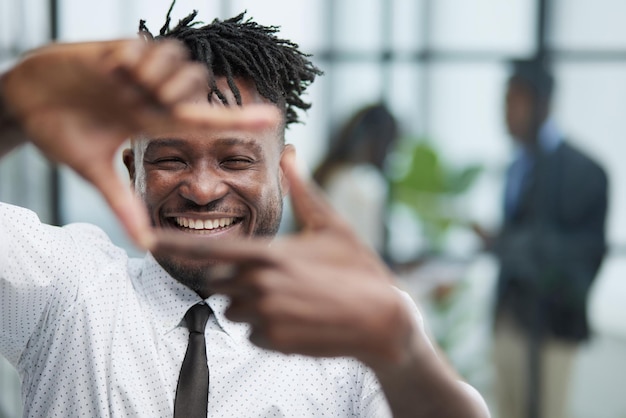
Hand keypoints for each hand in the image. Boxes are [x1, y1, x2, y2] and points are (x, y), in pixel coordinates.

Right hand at [0, 39, 274, 246]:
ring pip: (181, 62)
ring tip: (128, 87)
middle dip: (184, 94)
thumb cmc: (59, 132)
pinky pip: (150, 46)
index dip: (239, 119)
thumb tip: (145, 245)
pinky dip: (141, 60)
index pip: (205, 120)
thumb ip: (122, 202)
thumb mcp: (92, 170)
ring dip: (162, 77)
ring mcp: (139, 72)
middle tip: (151, 104)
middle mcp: (153, 96)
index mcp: (152, 122)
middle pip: (198, 84)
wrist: (23, 101)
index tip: (273, 120)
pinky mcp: (120, 49)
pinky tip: (116, 71)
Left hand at [156, 155, 420, 368]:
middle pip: (220, 285)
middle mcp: (260, 286)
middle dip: (237, 282)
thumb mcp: (332, 225)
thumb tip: (291, 152)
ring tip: (293, 300)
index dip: (174, 246)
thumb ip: (302, 190)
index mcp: (269, 254)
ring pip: (235, 312)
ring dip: (252, 307)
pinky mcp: (274, 342)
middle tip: (277, 280)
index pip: (208, 251)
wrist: (382, 320)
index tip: (147, 242)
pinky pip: (253, 334)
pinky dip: (268, 328)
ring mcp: (265, 317)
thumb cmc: (359, 268)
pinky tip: (299, 320)